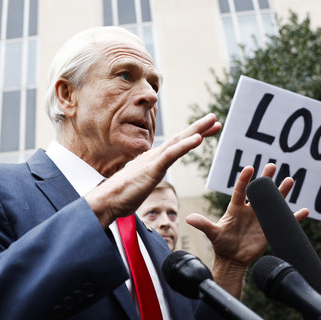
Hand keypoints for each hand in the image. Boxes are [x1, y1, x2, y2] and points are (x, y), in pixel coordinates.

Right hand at [85, 114, 221, 226]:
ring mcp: (153, 161)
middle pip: (180, 139)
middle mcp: (154, 156)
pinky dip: (186, 145)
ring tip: (212, 121)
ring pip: (179, 142)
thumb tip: (143, 181)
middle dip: (198, 128)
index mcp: (152, 161)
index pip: (175, 146)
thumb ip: (144, 180)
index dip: (190, 137)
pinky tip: (198, 138)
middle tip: (214, 118)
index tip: (204, 132)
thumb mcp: (138, 186)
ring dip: (197, 130)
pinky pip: (172, 155)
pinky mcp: (153, 169)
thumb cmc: (120, 196)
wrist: (106, 201)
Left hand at [186, 164, 307, 296]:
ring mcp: (262, 218)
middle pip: (259, 191)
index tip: (249, 168)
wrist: (232, 258)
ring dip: (282, 192)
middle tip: (272, 165)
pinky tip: (304, 210)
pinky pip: (285, 221)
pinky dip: (295, 217)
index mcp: (236, 208)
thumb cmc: (222, 244)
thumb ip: (203, 225)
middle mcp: (250, 209)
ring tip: (289, 180)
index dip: (244, 180)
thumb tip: (189, 218)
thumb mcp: (212, 234)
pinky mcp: (271, 229)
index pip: (240, 191)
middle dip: (266, 179)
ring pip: (274, 201)